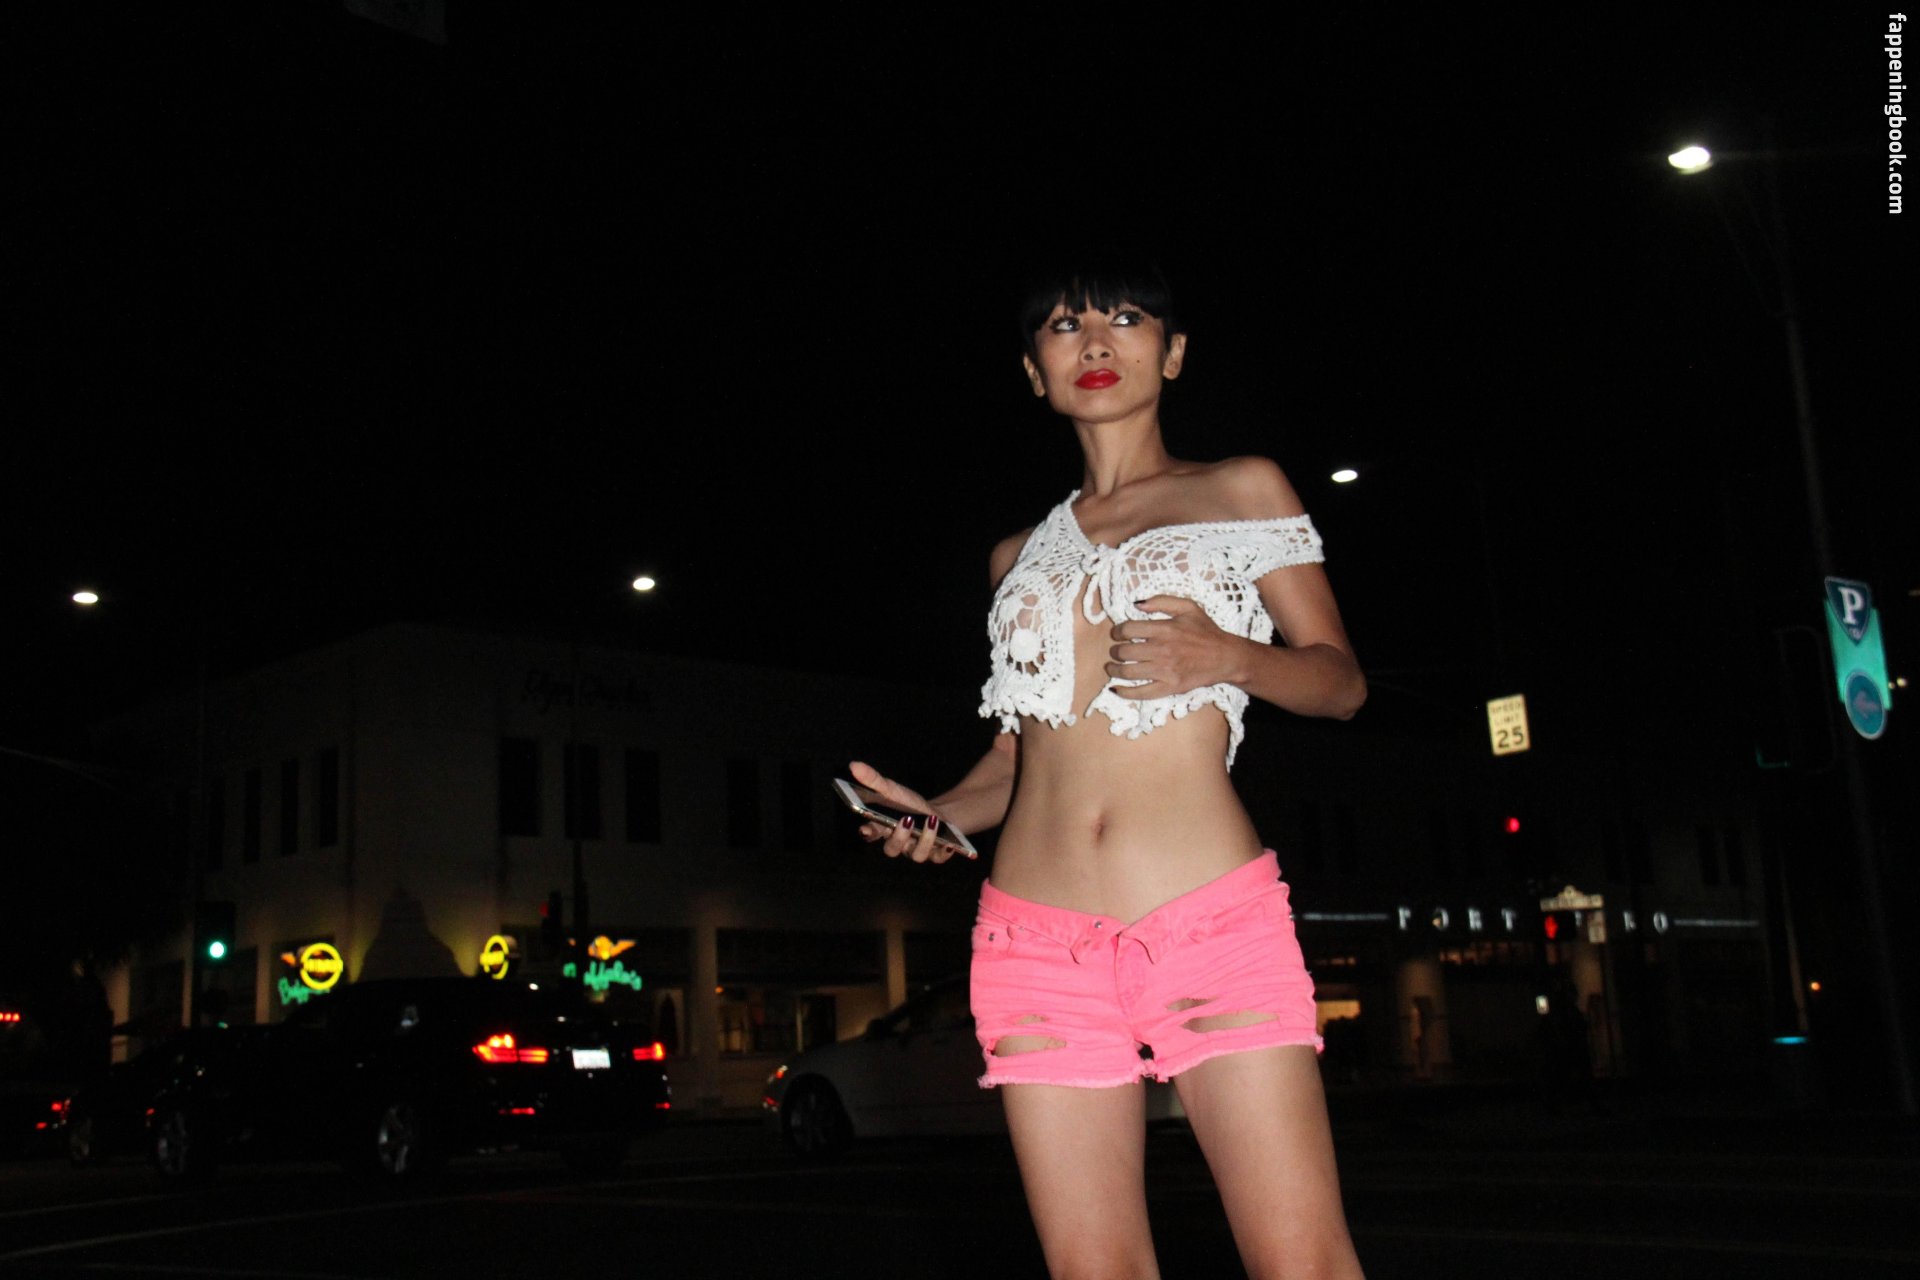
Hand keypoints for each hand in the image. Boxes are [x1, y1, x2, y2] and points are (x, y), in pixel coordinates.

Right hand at [848, 760, 957, 862]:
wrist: (937, 815)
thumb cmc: (909, 805)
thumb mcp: (892, 790)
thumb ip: (873, 780)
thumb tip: (853, 765)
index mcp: (884, 829)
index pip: (871, 834)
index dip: (868, 833)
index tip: (867, 829)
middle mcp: (899, 844)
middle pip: (892, 848)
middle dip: (899, 836)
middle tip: (906, 819)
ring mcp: (917, 851)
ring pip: (917, 854)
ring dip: (925, 839)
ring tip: (931, 821)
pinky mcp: (935, 854)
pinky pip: (938, 858)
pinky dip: (943, 852)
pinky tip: (948, 843)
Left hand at [1105, 595, 1247, 698]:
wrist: (1225, 656)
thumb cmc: (1206, 631)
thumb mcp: (1188, 607)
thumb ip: (1161, 601)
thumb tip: (1136, 604)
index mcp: (1165, 629)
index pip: (1128, 629)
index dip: (1118, 631)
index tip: (1118, 634)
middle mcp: (1162, 650)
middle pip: (1124, 652)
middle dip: (1115, 652)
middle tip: (1115, 652)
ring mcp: (1165, 671)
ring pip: (1128, 672)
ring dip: (1114, 670)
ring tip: (1111, 668)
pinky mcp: (1169, 687)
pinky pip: (1141, 693)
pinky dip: (1124, 692)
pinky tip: (1115, 689)